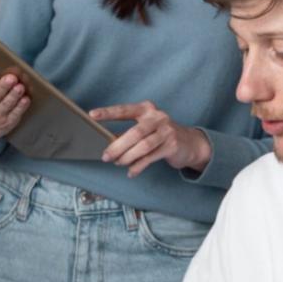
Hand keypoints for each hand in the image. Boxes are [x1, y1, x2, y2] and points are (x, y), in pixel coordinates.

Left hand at [90, 101, 210, 177]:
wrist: (190, 144)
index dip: (108, 112)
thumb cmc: (161, 135)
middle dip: (118, 146)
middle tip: (106, 156)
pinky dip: (138, 166)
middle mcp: (158, 117)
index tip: (92, 115)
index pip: (125, 110)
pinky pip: (151, 158)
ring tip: (118, 163)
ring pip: (143, 146)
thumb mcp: (147, 128)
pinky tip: (131, 172)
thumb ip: (130, 132)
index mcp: (147, 109)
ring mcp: (166, 131)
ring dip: (127, 157)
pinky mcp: (172, 145)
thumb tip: (109, 145)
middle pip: (134, 132)